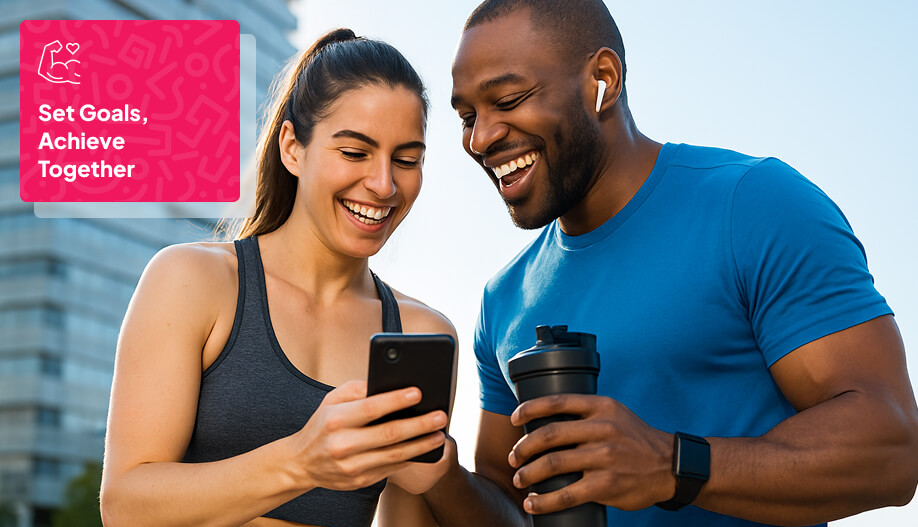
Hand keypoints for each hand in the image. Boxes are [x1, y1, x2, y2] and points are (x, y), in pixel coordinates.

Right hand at [287, 380, 446, 491]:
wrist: (301, 463)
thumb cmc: (323, 425)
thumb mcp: (332, 400)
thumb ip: (358, 389)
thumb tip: (387, 382)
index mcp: (336, 419)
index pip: (371, 408)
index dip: (396, 400)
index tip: (418, 393)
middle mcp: (343, 444)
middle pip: (389, 434)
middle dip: (419, 424)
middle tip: (440, 416)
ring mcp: (351, 466)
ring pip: (395, 456)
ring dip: (421, 445)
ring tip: (439, 435)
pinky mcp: (360, 481)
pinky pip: (391, 469)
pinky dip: (410, 459)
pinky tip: (423, 450)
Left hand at [508, 394, 674, 513]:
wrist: (670, 466)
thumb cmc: (636, 439)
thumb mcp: (615, 414)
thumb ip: (586, 413)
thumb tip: (547, 419)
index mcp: (601, 407)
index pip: (557, 401)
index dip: (529, 408)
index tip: (514, 418)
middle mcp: (602, 429)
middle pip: (549, 435)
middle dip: (524, 447)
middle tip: (514, 457)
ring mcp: (604, 458)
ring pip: (553, 464)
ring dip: (528, 473)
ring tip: (519, 479)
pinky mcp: (606, 485)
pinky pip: (566, 494)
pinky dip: (544, 501)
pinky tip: (533, 503)